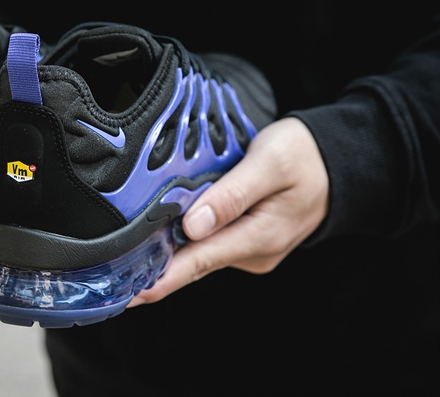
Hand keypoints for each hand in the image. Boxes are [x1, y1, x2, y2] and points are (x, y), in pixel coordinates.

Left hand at [129, 117, 328, 306]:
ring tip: (127, 249)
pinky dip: (186, 239)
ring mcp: (250, 249)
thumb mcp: (269, 163)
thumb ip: (232, 194)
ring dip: (167, 250)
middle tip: (112, 276)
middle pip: (194, 262)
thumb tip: (192, 226)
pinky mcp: (246, 239)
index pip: (200, 262)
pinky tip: (162, 231)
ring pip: (200, 252)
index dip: (162, 278)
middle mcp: (253, 252)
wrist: (337, 162)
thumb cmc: (304, 156)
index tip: (130, 293)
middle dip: (154, 269)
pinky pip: (210, 243)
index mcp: (260, 236)